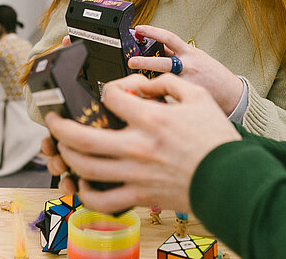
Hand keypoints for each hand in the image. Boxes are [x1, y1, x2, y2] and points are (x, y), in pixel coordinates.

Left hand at [45, 74, 240, 212]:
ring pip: (86, 168)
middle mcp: (137, 147)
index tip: (108, 93)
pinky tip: (83, 183)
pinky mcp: (140, 195)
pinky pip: (103, 201)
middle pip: (82, 137)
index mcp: (151, 119)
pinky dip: (87, 194)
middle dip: (59, 127)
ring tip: (62, 147)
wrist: (232, 179)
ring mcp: (135, 174)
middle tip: (53, 120)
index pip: (111, 97)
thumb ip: (167, 83)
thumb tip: (142, 85)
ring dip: (67, 156)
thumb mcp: (196, 96)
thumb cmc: (216, 137)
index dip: (106, 90)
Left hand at [127, 25, 244, 114]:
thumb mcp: (196, 57)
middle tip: (131, 61)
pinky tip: (148, 100)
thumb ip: (176, 53)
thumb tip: (154, 45)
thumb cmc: (212, 74)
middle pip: (163, 61)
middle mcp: (188, 65)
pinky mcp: (189, 96)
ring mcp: (188, 82)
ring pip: (164, 81)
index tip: (138, 28)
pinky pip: (170, 95)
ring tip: (133, 84)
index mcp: (189, 53)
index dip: (152, 31)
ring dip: (147, 83)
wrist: (232, 93)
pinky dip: (159, 96)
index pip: (168, 38)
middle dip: (145, 61)